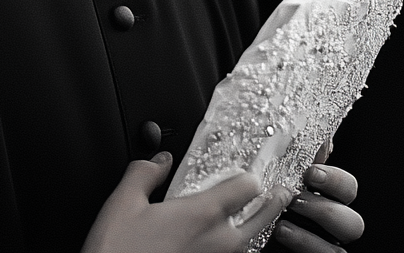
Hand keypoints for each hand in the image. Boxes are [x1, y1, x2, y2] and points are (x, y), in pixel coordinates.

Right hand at [82, 151, 291, 252]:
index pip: (247, 186)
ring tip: (256, 220)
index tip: (254, 169)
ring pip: (250, 245)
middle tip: (281, 193)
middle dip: (274, 203)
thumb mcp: (122, 205)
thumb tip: (157, 161)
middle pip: (265, 218)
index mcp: (203, 215)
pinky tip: (222, 247)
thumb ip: (143, 173)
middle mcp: (219, 243)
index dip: (251, 174)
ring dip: (255, 231)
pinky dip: (234, 251)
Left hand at [268, 142, 363, 252]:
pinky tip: (281, 231)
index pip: (348, 189)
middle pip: (353, 222)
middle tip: (296, 199)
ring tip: (283, 219)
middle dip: (326, 210)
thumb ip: (300, 157)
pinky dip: (306, 244)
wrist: (239, 232)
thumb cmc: (258, 200)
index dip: (336, 181)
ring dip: (310, 237)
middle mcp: (328, 226)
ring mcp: (321, 247)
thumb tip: (321, 137)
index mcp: (324, 199)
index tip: (311, 172)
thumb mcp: (275, 175)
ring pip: (339, 247)